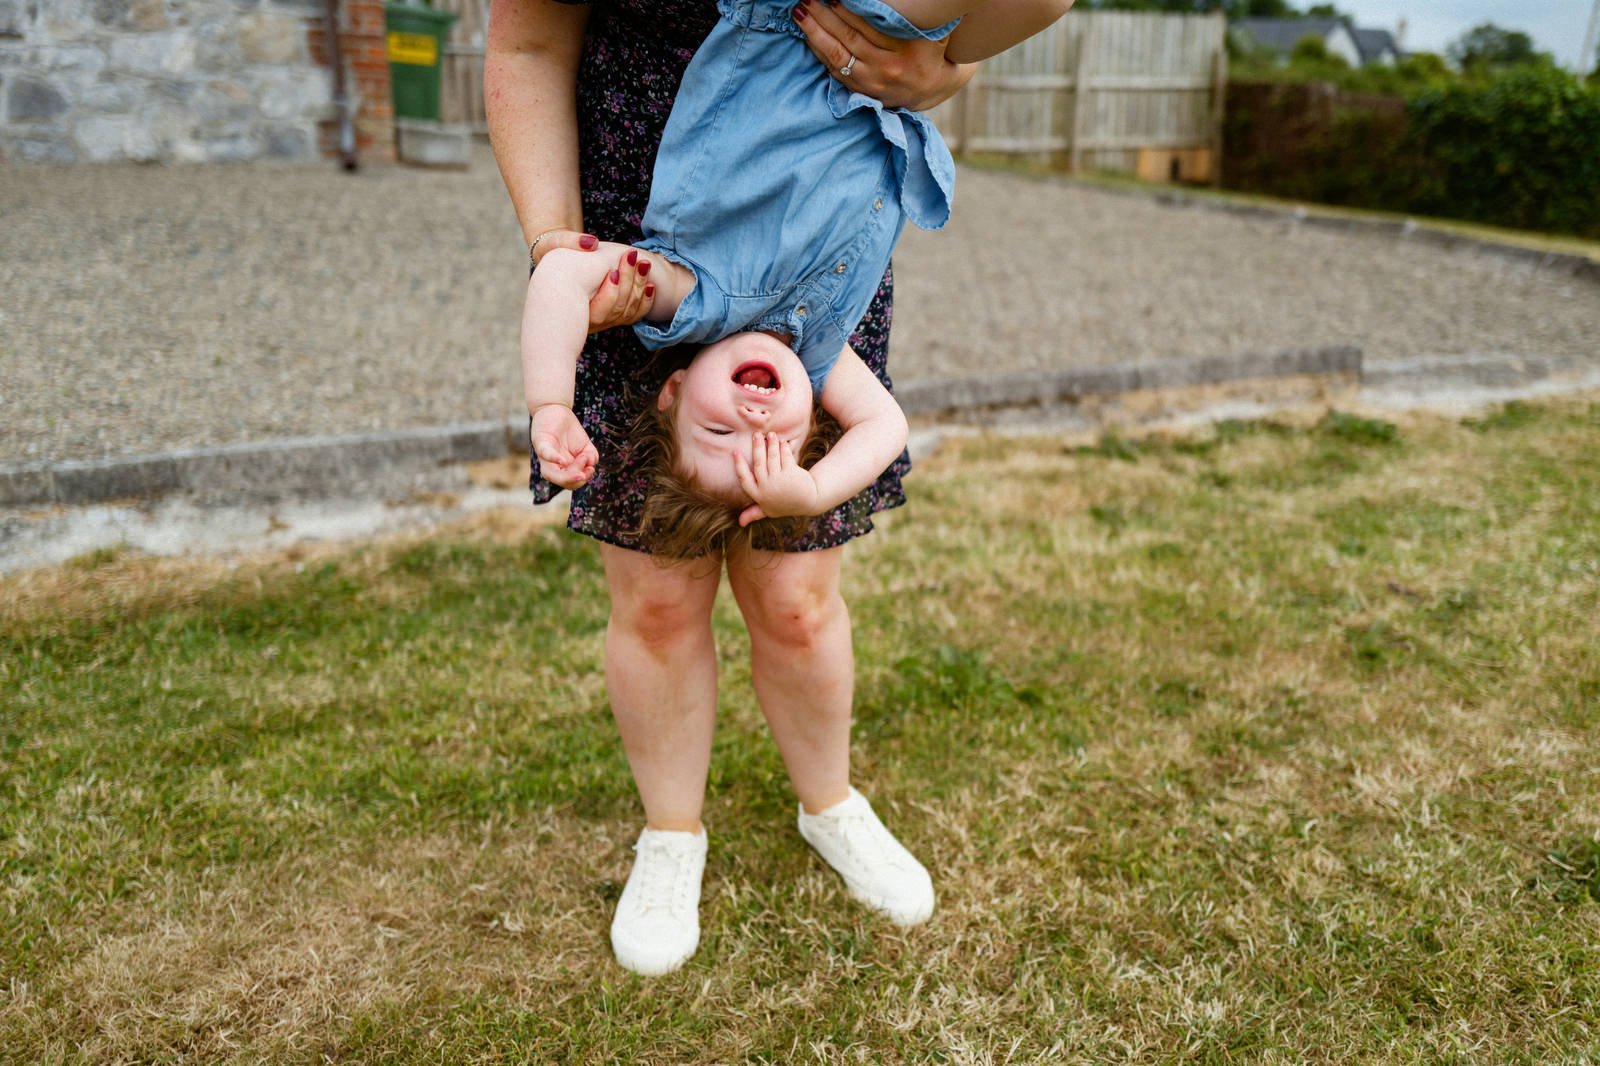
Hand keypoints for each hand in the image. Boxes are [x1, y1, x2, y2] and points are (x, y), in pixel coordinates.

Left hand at [530, 403, 597, 488]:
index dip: (582, 480)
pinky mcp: (540, 442)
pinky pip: (545, 453)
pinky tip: (562, 461)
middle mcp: (552, 465)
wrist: (556, 410)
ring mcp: (545, 455)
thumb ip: (591, 457)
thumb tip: (591, 464)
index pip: (571, 483)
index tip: (591, 468)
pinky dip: (553, 458)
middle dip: (576, 479)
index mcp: (563, 469)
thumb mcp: (586, 446)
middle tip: (587, 467)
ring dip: (567, 474)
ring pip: (551, 474)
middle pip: (561, 482)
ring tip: (582, 460)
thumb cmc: (570, 431)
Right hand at [532, 230, 655, 331]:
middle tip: (639, 260)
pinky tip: (651, 286)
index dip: (609, 294)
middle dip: (629, 284)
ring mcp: (599, 319)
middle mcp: (584, 317)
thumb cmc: (552, 251)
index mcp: (568, 305)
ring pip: (625, 313)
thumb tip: (592, 243)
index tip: (614, 272)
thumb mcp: (554, 243)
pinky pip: (632, 316)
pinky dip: (644, 302)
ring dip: (638, 288)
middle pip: (614, 311)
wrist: (556, 262)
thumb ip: (571, 241)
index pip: (595, 312)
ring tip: (645, 264)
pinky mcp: (610, 315)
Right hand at [734, 432, 822, 526]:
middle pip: (758, 464)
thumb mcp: (769, 510)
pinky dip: (783, 448)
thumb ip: (754, 513)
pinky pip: (785, 457)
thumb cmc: (785, 504)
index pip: (744, 479)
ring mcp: (780, 480)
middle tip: (755, 435)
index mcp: (759, 495)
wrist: (808, 502)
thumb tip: (740, 523)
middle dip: (757, 448)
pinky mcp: (792, 473)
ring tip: (770, 435)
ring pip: (772, 458)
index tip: (735, 452)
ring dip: (771, 444)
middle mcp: (767, 488)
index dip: (739, 465)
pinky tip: (782, 442)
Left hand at [792, 0, 975, 110]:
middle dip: (823, 17)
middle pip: (849, 39)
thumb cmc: (930, 48)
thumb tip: (876, 2)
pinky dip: (820, 53)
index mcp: (906, 49)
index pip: (869, 26)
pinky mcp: (863, 92)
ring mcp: (874, 83)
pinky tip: (808, 37)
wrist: (935, 87)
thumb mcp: (928, 30)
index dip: (847, 10)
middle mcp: (888, 68)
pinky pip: (836, 72)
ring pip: (838, 57)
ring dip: (815, 34)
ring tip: (800, 13)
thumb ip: (906, 15)